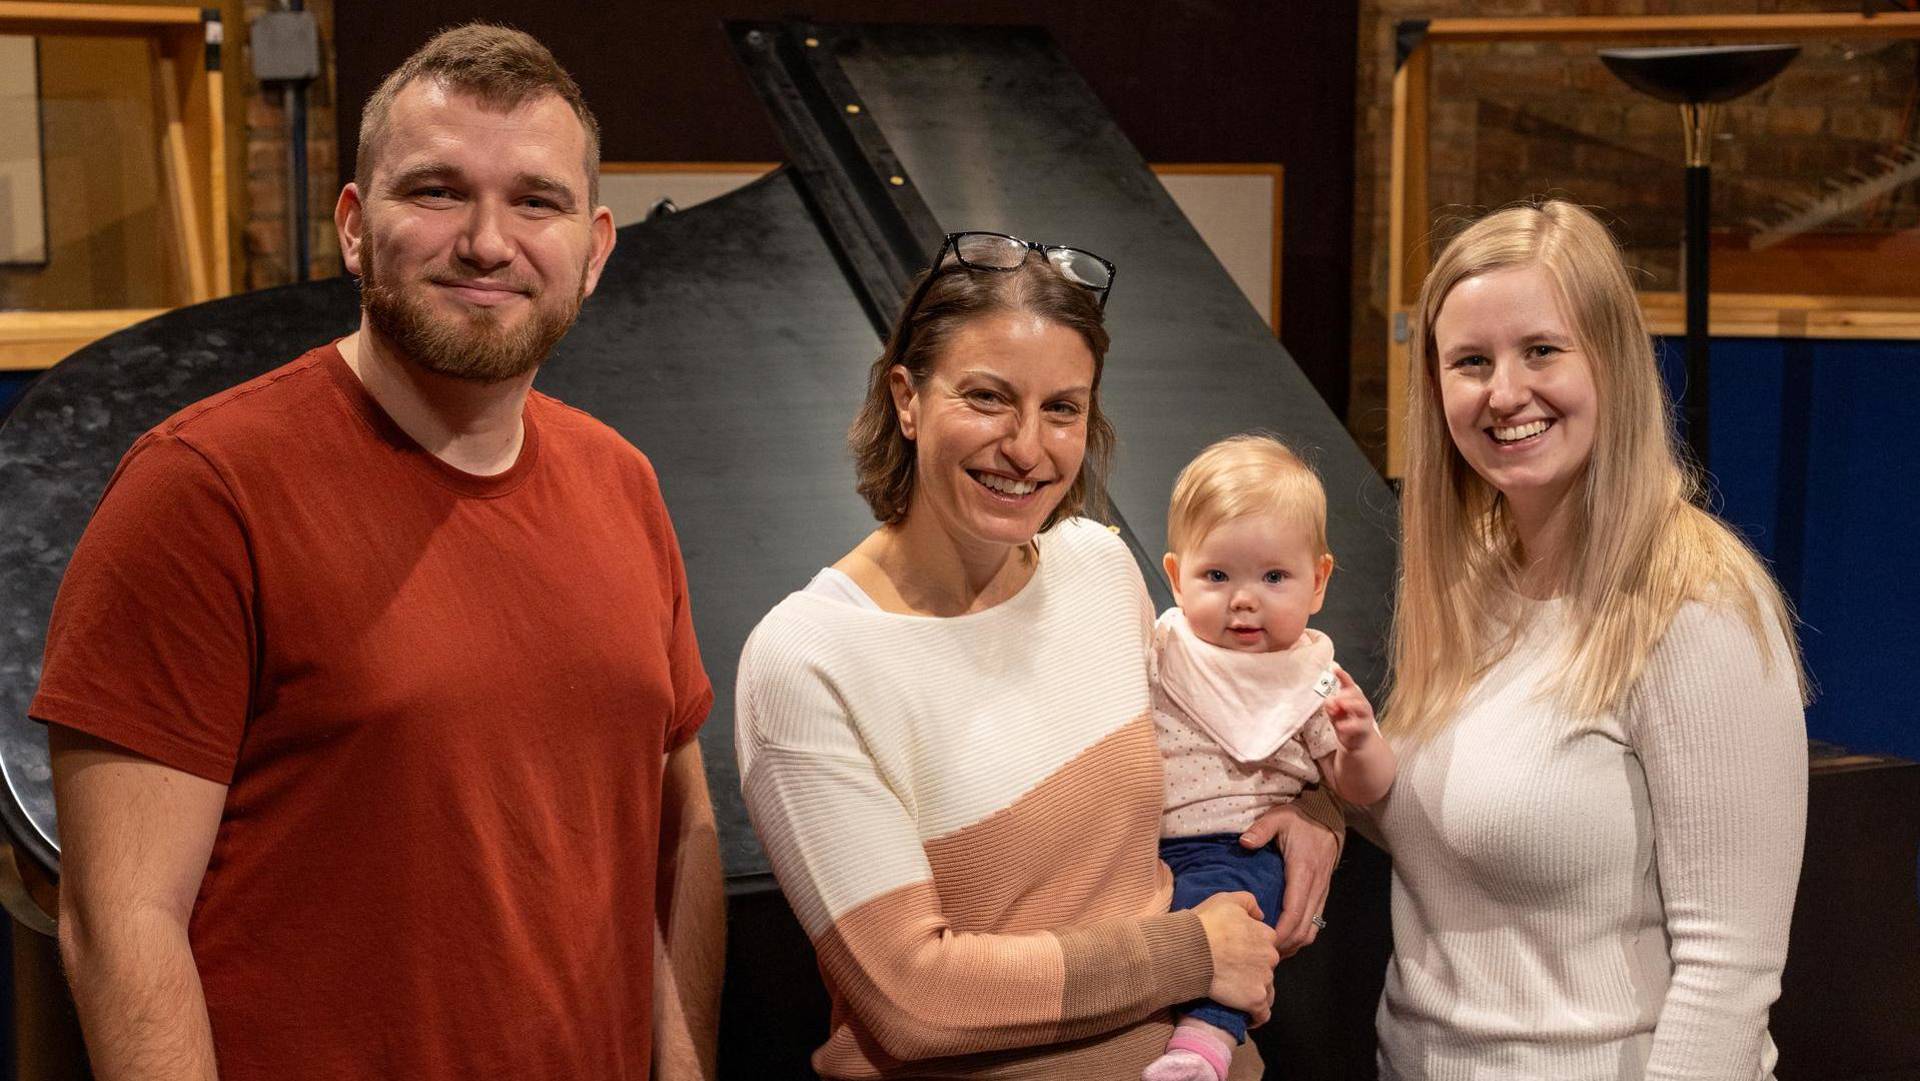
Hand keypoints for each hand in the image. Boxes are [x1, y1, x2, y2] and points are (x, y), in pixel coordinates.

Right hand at [1193, 891, 1277, 1018]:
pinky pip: (1263, 1014)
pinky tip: (1248, 1018)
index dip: (1252, 949)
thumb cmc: (1205, 924)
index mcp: (1266, 934)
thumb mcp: (1226, 899)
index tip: (1239, 954)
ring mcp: (1264, 979)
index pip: (1266, 944)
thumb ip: (1249, 902)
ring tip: (1237, 995)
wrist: (1190, 950)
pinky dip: (1256, 1017)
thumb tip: (1260, 915)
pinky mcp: (1255, 1000)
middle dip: (1255, 969)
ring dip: (1254, 991)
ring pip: (1266, 989)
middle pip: (1267, 966)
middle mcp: (1270, 956)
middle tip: (1234, 973)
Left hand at [1239, 804, 1337, 958]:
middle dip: (1284, 945)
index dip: (1280, 933)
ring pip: (1312, 929)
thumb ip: (1261, 830)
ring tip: (1272, 950)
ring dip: (1294, 944)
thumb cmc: (1300, 819)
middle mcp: (1315, 887)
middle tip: (1261, 952)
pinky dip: (1302, 935)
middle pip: (1303, 928)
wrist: (1327, 816)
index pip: (1293, 913)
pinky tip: (1286, 939)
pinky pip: (1315, 922)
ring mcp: (1321, 892)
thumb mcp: (1278, 818)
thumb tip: (1245, 843)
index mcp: (1303, 872)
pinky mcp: (1323, 893)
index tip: (1262, 942)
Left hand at [1325, 666, 1378, 751]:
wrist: (1357, 741)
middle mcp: (1361, 703)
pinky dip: (1349, 725)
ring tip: (1341, 705)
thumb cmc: (1345, 722)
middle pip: (1356, 693)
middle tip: (1335, 698)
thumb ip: (1330, 705)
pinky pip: (1359, 725)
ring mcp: (1365, 716)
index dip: (1342, 675)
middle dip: (1345, 694)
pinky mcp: (1365, 728)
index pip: (1348, 683)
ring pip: (1361, 707)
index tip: (1334, 668)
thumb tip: (1329, 701)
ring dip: (1350, 704)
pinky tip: (1340, 726)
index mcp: (1352, 697)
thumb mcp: (1334, 712)